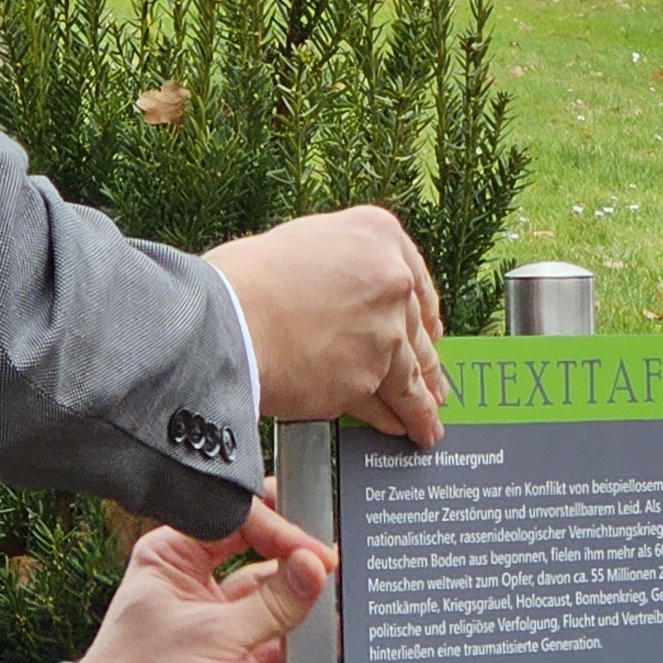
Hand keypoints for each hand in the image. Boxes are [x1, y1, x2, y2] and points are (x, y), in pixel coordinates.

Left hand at [8, 502, 336, 662]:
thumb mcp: (212, 635)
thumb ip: (273, 602)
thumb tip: (314, 565)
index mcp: (174, 557)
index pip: (236, 522)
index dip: (277, 528)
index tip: (312, 549)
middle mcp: (197, 585)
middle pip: (259, 554)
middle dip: (296, 557)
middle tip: (332, 563)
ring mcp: (220, 626)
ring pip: (276, 600)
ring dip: (304, 600)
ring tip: (339, 594)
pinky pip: (282, 644)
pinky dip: (305, 642)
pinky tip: (330, 636)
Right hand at [207, 203, 449, 445]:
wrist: (225, 320)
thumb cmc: (242, 282)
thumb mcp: (300, 245)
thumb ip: (338, 268)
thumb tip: (344, 301)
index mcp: (378, 234)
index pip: (415, 278)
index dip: (425, 312)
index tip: (430, 330)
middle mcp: (392, 280)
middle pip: (417, 330)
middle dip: (427, 362)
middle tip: (437, 385)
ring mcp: (385, 331)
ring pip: (410, 373)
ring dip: (420, 402)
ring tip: (426, 422)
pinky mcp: (369, 378)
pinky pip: (387, 403)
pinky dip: (393, 419)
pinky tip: (397, 427)